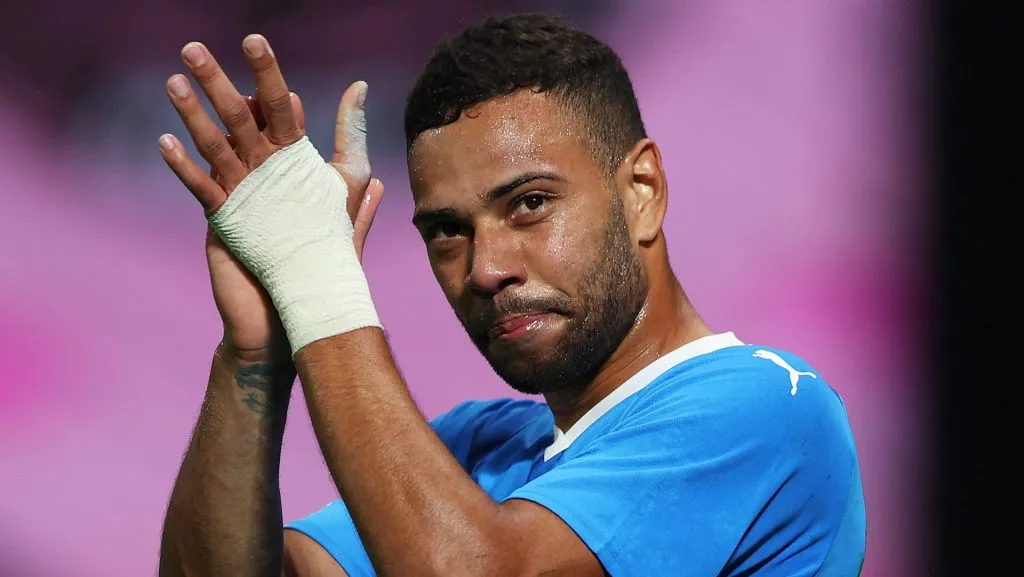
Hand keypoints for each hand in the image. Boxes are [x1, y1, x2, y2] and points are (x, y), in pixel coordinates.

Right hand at [159, 35, 383, 358]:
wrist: (299, 311)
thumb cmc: (322, 259)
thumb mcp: (345, 202)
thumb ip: (352, 159)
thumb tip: (363, 103)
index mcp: (289, 170)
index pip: (279, 120)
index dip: (274, 94)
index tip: (269, 68)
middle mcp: (260, 177)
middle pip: (239, 122)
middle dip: (222, 85)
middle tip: (198, 48)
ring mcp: (238, 197)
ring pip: (213, 148)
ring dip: (193, 114)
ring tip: (174, 81)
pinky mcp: (223, 223)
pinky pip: (201, 190)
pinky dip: (184, 167)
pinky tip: (164, 141)